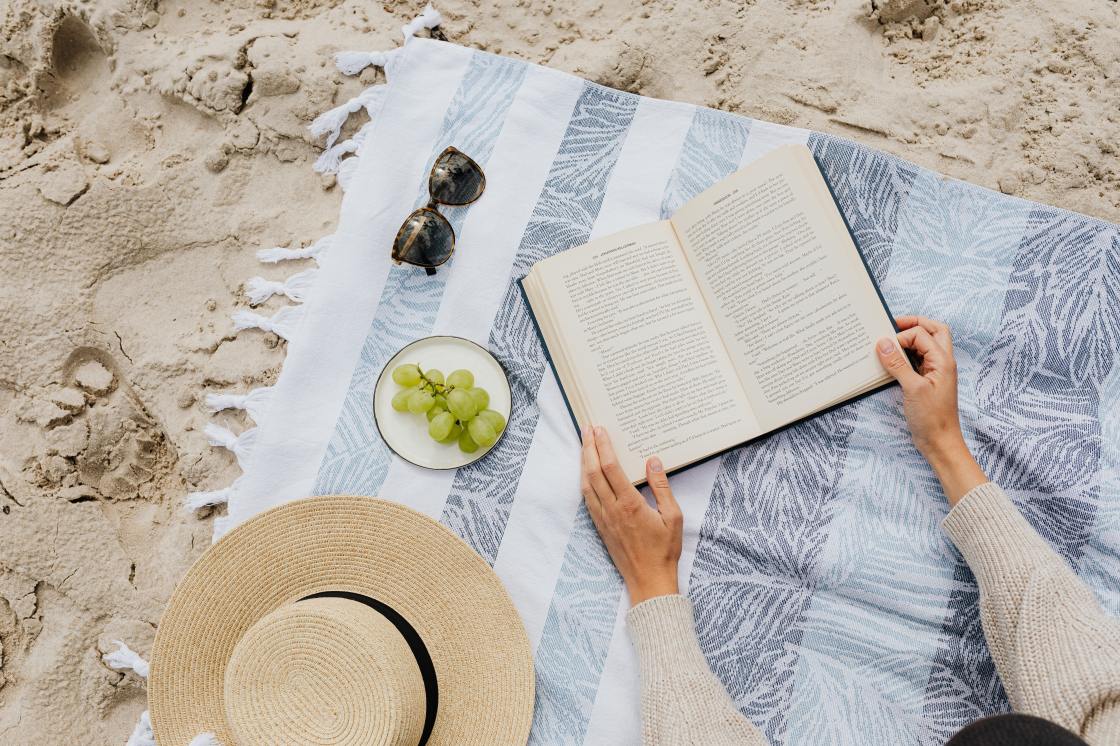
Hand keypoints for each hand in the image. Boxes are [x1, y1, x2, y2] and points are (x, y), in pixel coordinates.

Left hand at [580, 425, 682, 605]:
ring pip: (586, 485)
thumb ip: (662, 487)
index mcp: (630, 504)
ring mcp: (603, 518)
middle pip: (593, 472)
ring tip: (583, 445)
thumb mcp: (673, 517)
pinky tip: (585, 473)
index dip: (603, 446)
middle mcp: (612, 509)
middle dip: (588, 448)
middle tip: (586, 429)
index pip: (610, 468)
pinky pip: (587, 499)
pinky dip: (584, 481)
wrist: (649, 581)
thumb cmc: (664, 551)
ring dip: (583, 462)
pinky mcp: (600, 527)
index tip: (599, 430)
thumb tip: (653, 461)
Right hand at [876, 316, 986, 504]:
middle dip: (914, 324)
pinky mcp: (927, 382)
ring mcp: (935, 372)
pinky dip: (906, 356)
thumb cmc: (932, 418)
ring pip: (926, 345)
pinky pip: (918, 361)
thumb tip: (883, 343)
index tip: (885, 346)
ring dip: (910, 340)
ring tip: (891, 342)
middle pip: (933, 331)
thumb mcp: (912, 388)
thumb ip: (897, 364)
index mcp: (943, 361)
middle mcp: (942, 363)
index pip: (921, 335)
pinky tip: (892, 362)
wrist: (940, 443)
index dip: (903, 336)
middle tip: (893, 325)